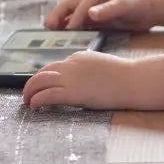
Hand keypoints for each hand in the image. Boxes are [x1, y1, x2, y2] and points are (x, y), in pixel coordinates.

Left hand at [23, 51, 140, 110]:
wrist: (135, 81)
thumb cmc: (128, 77)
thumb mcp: (105, 66)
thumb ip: (90, 70)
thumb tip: (83, 81)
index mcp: (81, 57)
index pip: (58, 65)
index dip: (49, 78)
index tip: (47, 86)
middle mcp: (72, 64)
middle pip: (43, 71)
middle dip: (32, 83)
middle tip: (29, 94)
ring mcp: (71, 78)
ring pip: (38, 81)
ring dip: (29, 92)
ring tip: (28, 101)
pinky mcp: (71, 92)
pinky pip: (45, 95)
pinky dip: (36, 100)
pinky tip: (34, 106)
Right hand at [44, 0, 155, 30]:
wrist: (151, 8)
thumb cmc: (138, 2)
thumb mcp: (125, 4)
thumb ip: (109, 9)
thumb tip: (90, 14)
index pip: (78, 5)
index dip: (72, 18)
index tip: (66, 30)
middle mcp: (92, 2)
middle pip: (68, 6)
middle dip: (57, 15)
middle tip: (47, 27)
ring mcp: (94, 11)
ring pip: (72, 15)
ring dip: (61, 23)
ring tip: (51, 33)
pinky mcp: (98, 21)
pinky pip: (81, 25)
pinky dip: (72, 30)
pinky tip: (67, 39)